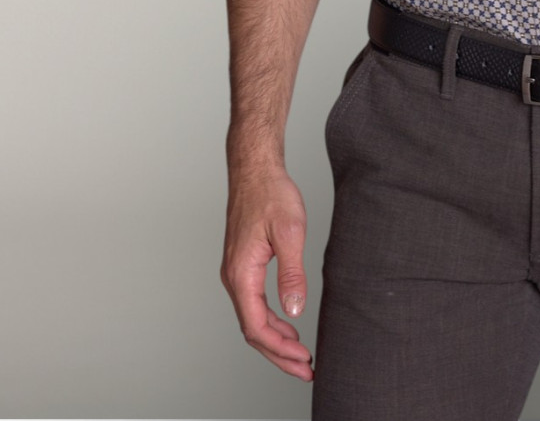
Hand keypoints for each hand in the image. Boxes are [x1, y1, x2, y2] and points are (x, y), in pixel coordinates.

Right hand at [221, 166, 313, 380]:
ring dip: (275, 340)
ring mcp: (236, 273)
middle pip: (253, 331)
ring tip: (300, 354)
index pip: (257, 327)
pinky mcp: (242, 266)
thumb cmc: (271, 194)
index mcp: (242, 274)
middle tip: (306, 369)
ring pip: (253, 319)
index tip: (304, 360)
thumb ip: (291, 273)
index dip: (280, 349)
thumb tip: (295, 310)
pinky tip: (288, 325)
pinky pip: (253, 304)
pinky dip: (271, 321)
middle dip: (279, 354)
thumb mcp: (290, 232)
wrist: (255, 169)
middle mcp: (233, 278)